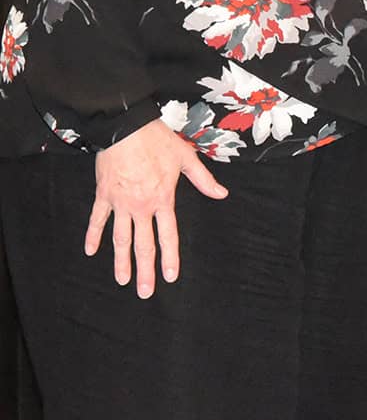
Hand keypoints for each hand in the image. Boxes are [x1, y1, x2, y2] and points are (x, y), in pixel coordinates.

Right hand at [84, 118, 227, 298]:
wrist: (128, 126)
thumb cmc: (157, 140)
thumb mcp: (186, 157)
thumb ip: (203, 180)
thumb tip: (222, 194)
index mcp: (163, 198)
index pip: (167, 235)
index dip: (169, 257)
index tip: (169, 277)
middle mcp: (142, 206)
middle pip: (143, 244)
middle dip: (145, 270)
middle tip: (144, 293)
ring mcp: (121, 203)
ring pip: (120, 238)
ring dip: (120, 261)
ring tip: (122, 280)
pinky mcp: (104, 195)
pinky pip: (98, 219)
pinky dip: (93, 236)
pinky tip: (90, 252)